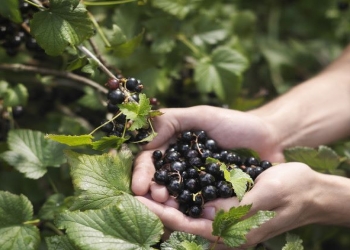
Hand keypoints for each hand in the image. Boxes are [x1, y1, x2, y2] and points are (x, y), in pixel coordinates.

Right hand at [132, 105, 282, 197]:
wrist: (268, 138)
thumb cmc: (236, 123)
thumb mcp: (203, 115)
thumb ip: (173, 120)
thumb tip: (146, 141)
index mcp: (173, 144)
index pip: (150, 159)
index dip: (143, 172)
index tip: (139, 186)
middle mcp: (181, 164)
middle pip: (159, 179)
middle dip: (153, 190)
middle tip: (156, 198)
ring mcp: (196, 181)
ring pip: (176, 193)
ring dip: (167, 203)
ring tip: (167, 208)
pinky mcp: (212, 193)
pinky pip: (197, 202)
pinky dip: (190, 209)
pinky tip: (186, 214)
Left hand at [137, 162, 322, 248]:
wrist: (309, 190)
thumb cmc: (292, 191)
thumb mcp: (265, 196)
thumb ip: (235, 208)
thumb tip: (204, 212)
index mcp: (232, 234)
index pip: (188, 226)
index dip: (162, 214)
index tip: (140, 200)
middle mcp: (224, 231)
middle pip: (182, 222)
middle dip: (157, 208)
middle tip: (133, 192)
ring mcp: (224, 220)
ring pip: (187, 213)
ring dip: (166, 201)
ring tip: (144, 186)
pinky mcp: (226, 208)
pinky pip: (197, 204)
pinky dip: (181, 195)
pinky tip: (169, 182)